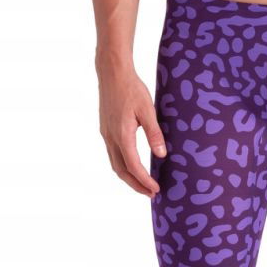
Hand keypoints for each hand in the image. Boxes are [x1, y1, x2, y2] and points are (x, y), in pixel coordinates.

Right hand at [96, 57, 165, 196]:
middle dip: (135, 185)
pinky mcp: (105, 129)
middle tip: (150, 193)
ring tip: (142, 184)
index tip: (155, 190)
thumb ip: (154, 133)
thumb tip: (161, 155)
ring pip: (115, 164)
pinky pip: (112, 154)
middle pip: (121, 171)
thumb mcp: (147, 110)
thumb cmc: (132, 89)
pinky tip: (132, 163)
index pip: (133, 166)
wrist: (112, 73)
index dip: (144, 181)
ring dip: (128, 177)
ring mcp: (106, 134)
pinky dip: (122, 165)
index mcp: (122, 135)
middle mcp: (111, 138)